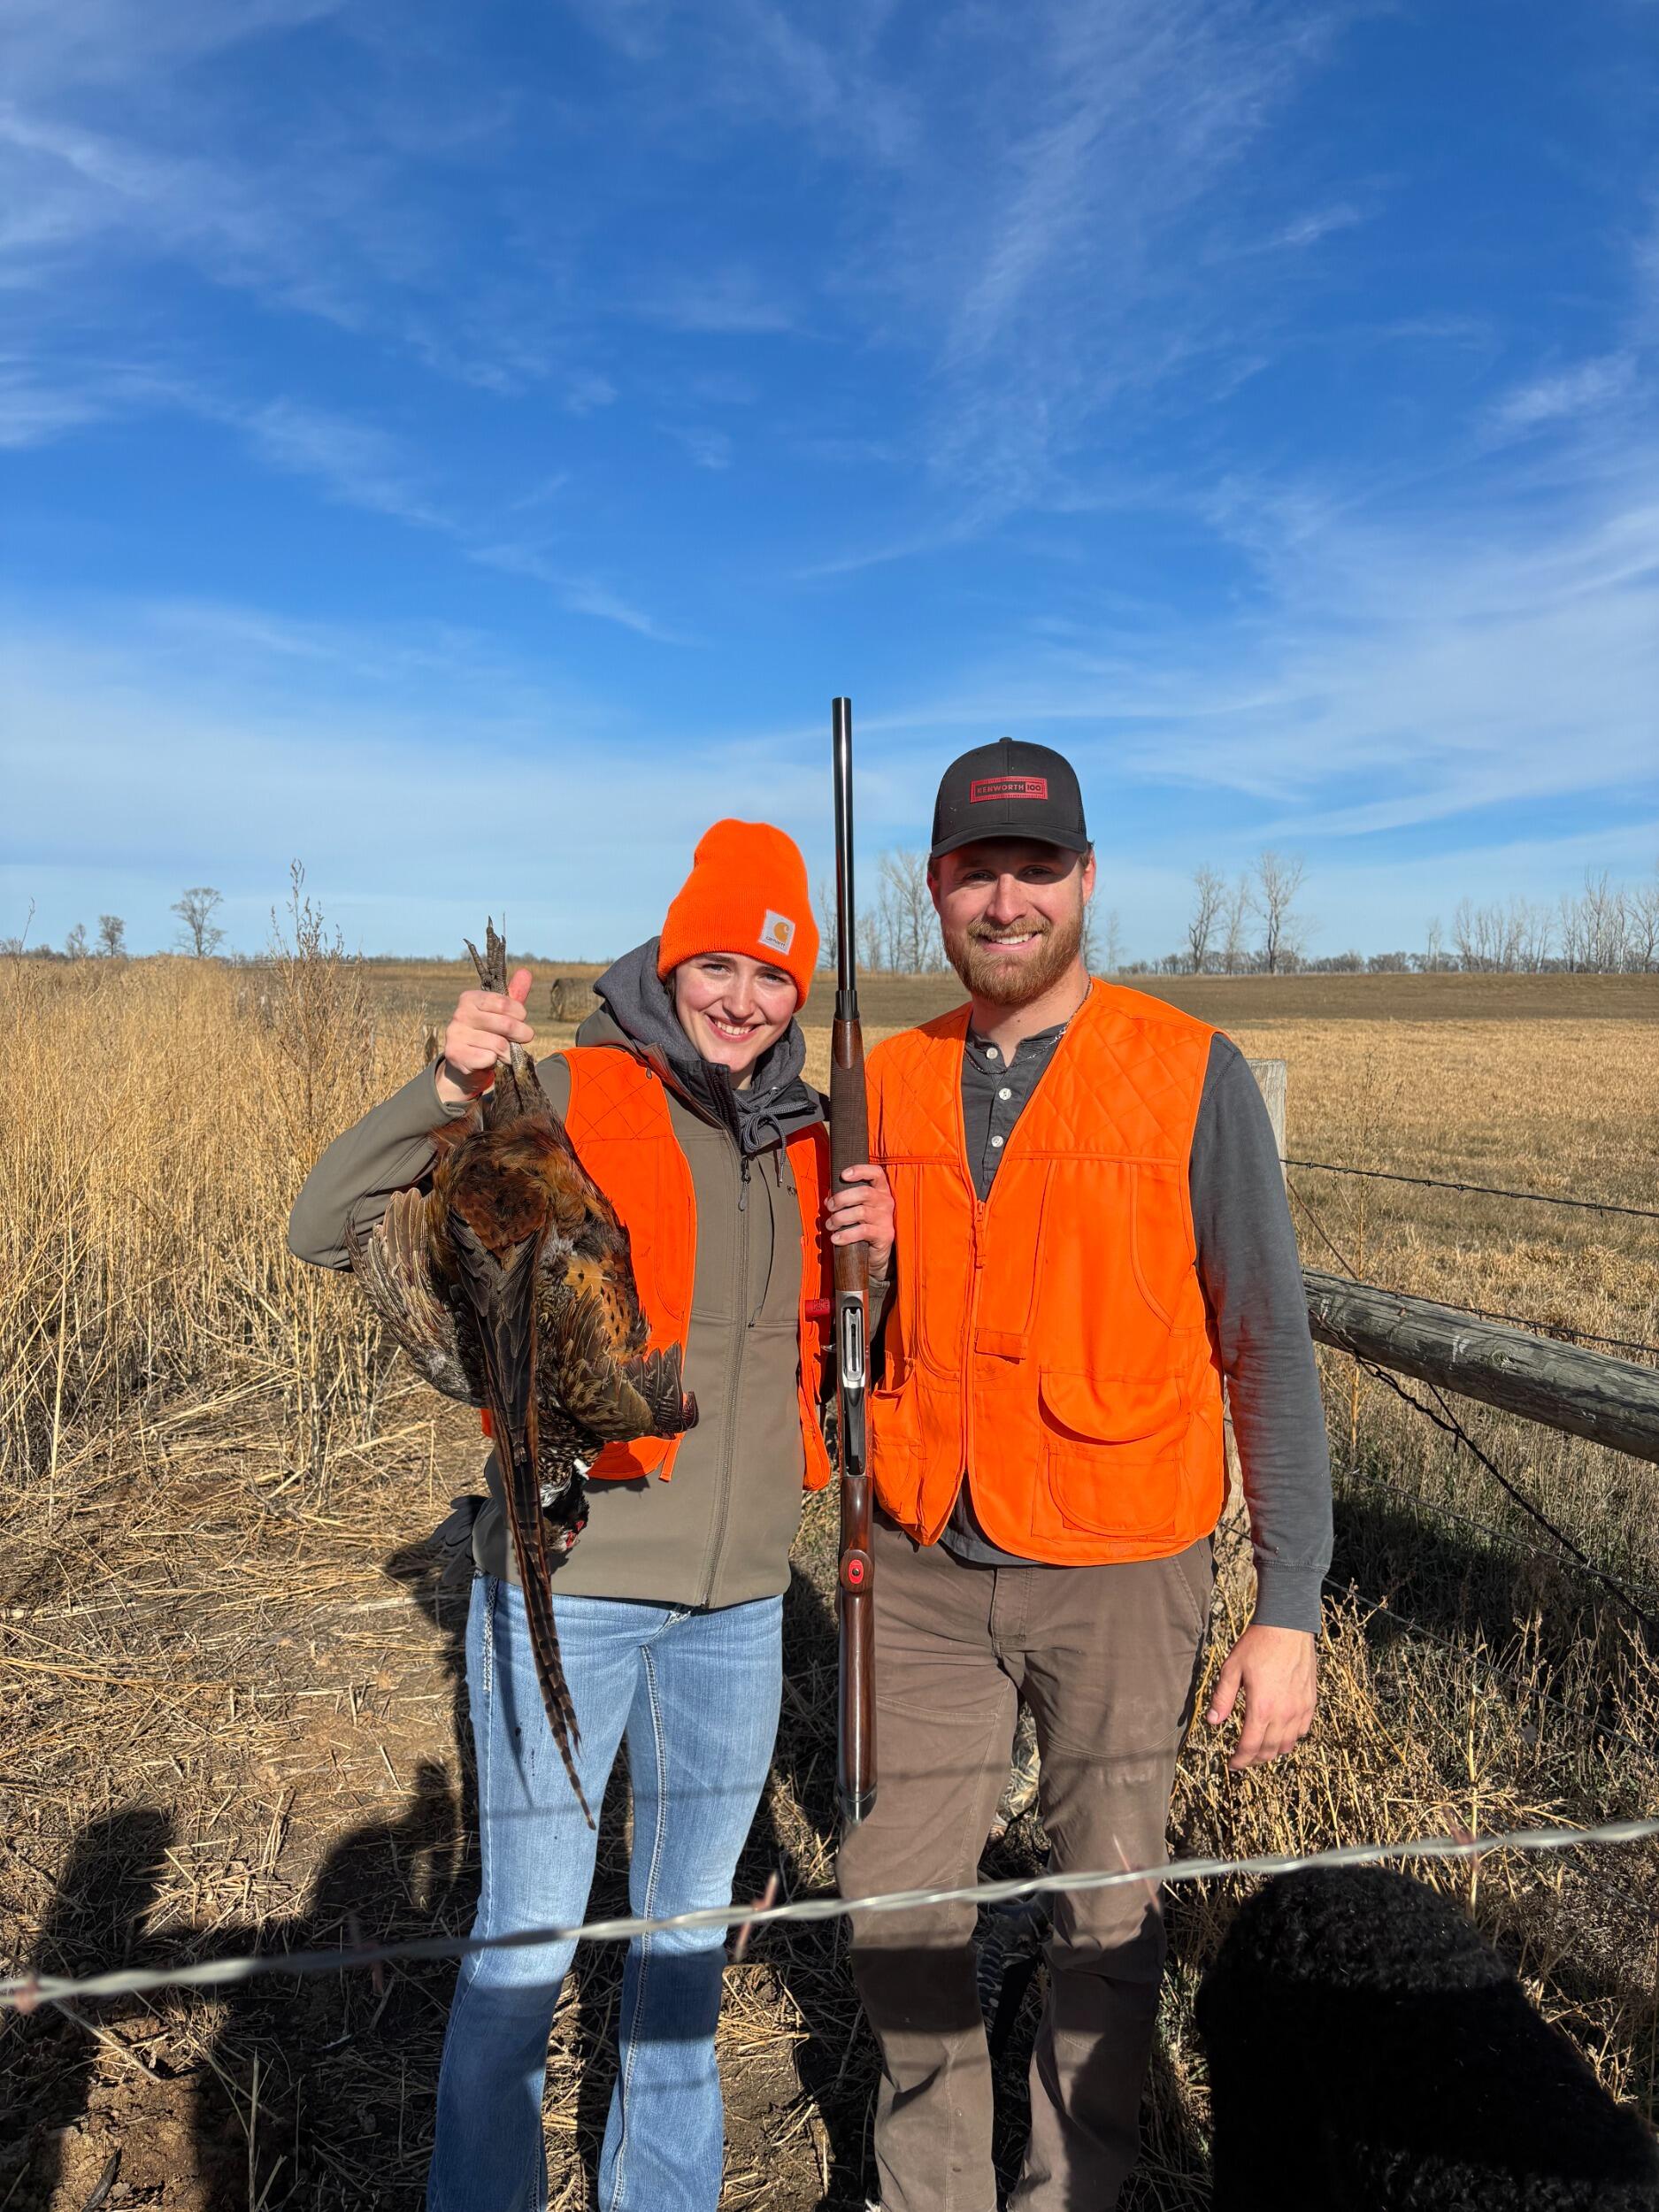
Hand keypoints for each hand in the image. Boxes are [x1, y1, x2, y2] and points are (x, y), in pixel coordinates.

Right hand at [434, 967, 534, 1105]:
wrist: (468, 1063)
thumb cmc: (489, 1033)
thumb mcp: (502, 1013)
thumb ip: (514, 994)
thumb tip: (525, 972)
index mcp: (470, 998)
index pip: (504, 1003)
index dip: (520, 1014)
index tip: (522, 1019)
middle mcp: (459, 1014)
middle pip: (506, 1024)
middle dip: (521, 1034)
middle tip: (523, 1038)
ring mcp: (455, 1034)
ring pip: (499, 1044)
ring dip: (508, 1053)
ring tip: (505, 1053)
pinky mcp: (455, 1054)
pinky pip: (488, 1058)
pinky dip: (494, 1062)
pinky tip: (489, 1060)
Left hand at [825, 1162, 895, 1274]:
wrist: (875, 1254)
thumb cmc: (863, 1225)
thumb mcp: (854, 1209)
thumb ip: (843, 1200)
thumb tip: (828, 1199)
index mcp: (880, 1191)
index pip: (876, 1173)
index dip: (860, 1170)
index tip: (843, 1175)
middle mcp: (886, 1202)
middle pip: (864, 1193)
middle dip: (842, 1198)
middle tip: (830, 1207)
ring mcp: (886, 1218)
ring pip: (861, 1212)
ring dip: (840, 1218)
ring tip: (830, 1225)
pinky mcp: (885, 1235)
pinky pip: (862, 1231)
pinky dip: (845, 1235)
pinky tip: (836, 1238)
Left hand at [1204, 1623, 1317, 1771]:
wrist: (1287, 1627)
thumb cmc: (1257, 1645)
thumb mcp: (1231, 1669)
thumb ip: (1222, 1698)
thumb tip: (1213, 1722)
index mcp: (1261, 1708)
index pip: (1250, 1747)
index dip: (1239, 1760)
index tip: (1232, 1764)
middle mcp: (1283, 1714)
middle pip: (1269, 1751)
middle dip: (1254, 1759)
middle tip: (1243, 1758)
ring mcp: (1300, 1709)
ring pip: (1287, 1745)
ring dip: (1272, 1752)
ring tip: (1260, 1749)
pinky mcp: (1310, 1702)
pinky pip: (1302, 1731)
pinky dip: (1290, 1738)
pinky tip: (1280, 1733)